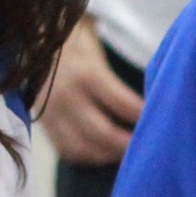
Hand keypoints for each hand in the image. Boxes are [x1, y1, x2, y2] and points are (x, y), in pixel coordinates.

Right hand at [39, 18, 142, 166]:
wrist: (32, 40)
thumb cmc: (75, 39)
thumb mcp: (97, 41)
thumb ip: (119, 65)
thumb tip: (155, 84)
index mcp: (86, 74)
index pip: (124, 105)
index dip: (145, 118)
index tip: (163, 121)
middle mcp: (67, 97)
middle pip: (105, 134)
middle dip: (130, 145)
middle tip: (151, 146)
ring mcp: (52, 113)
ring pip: (84, 148)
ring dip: (110, 155)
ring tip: (130, 154)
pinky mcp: (43, 124)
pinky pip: (67, 151)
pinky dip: (89, 157)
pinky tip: (106, 154)